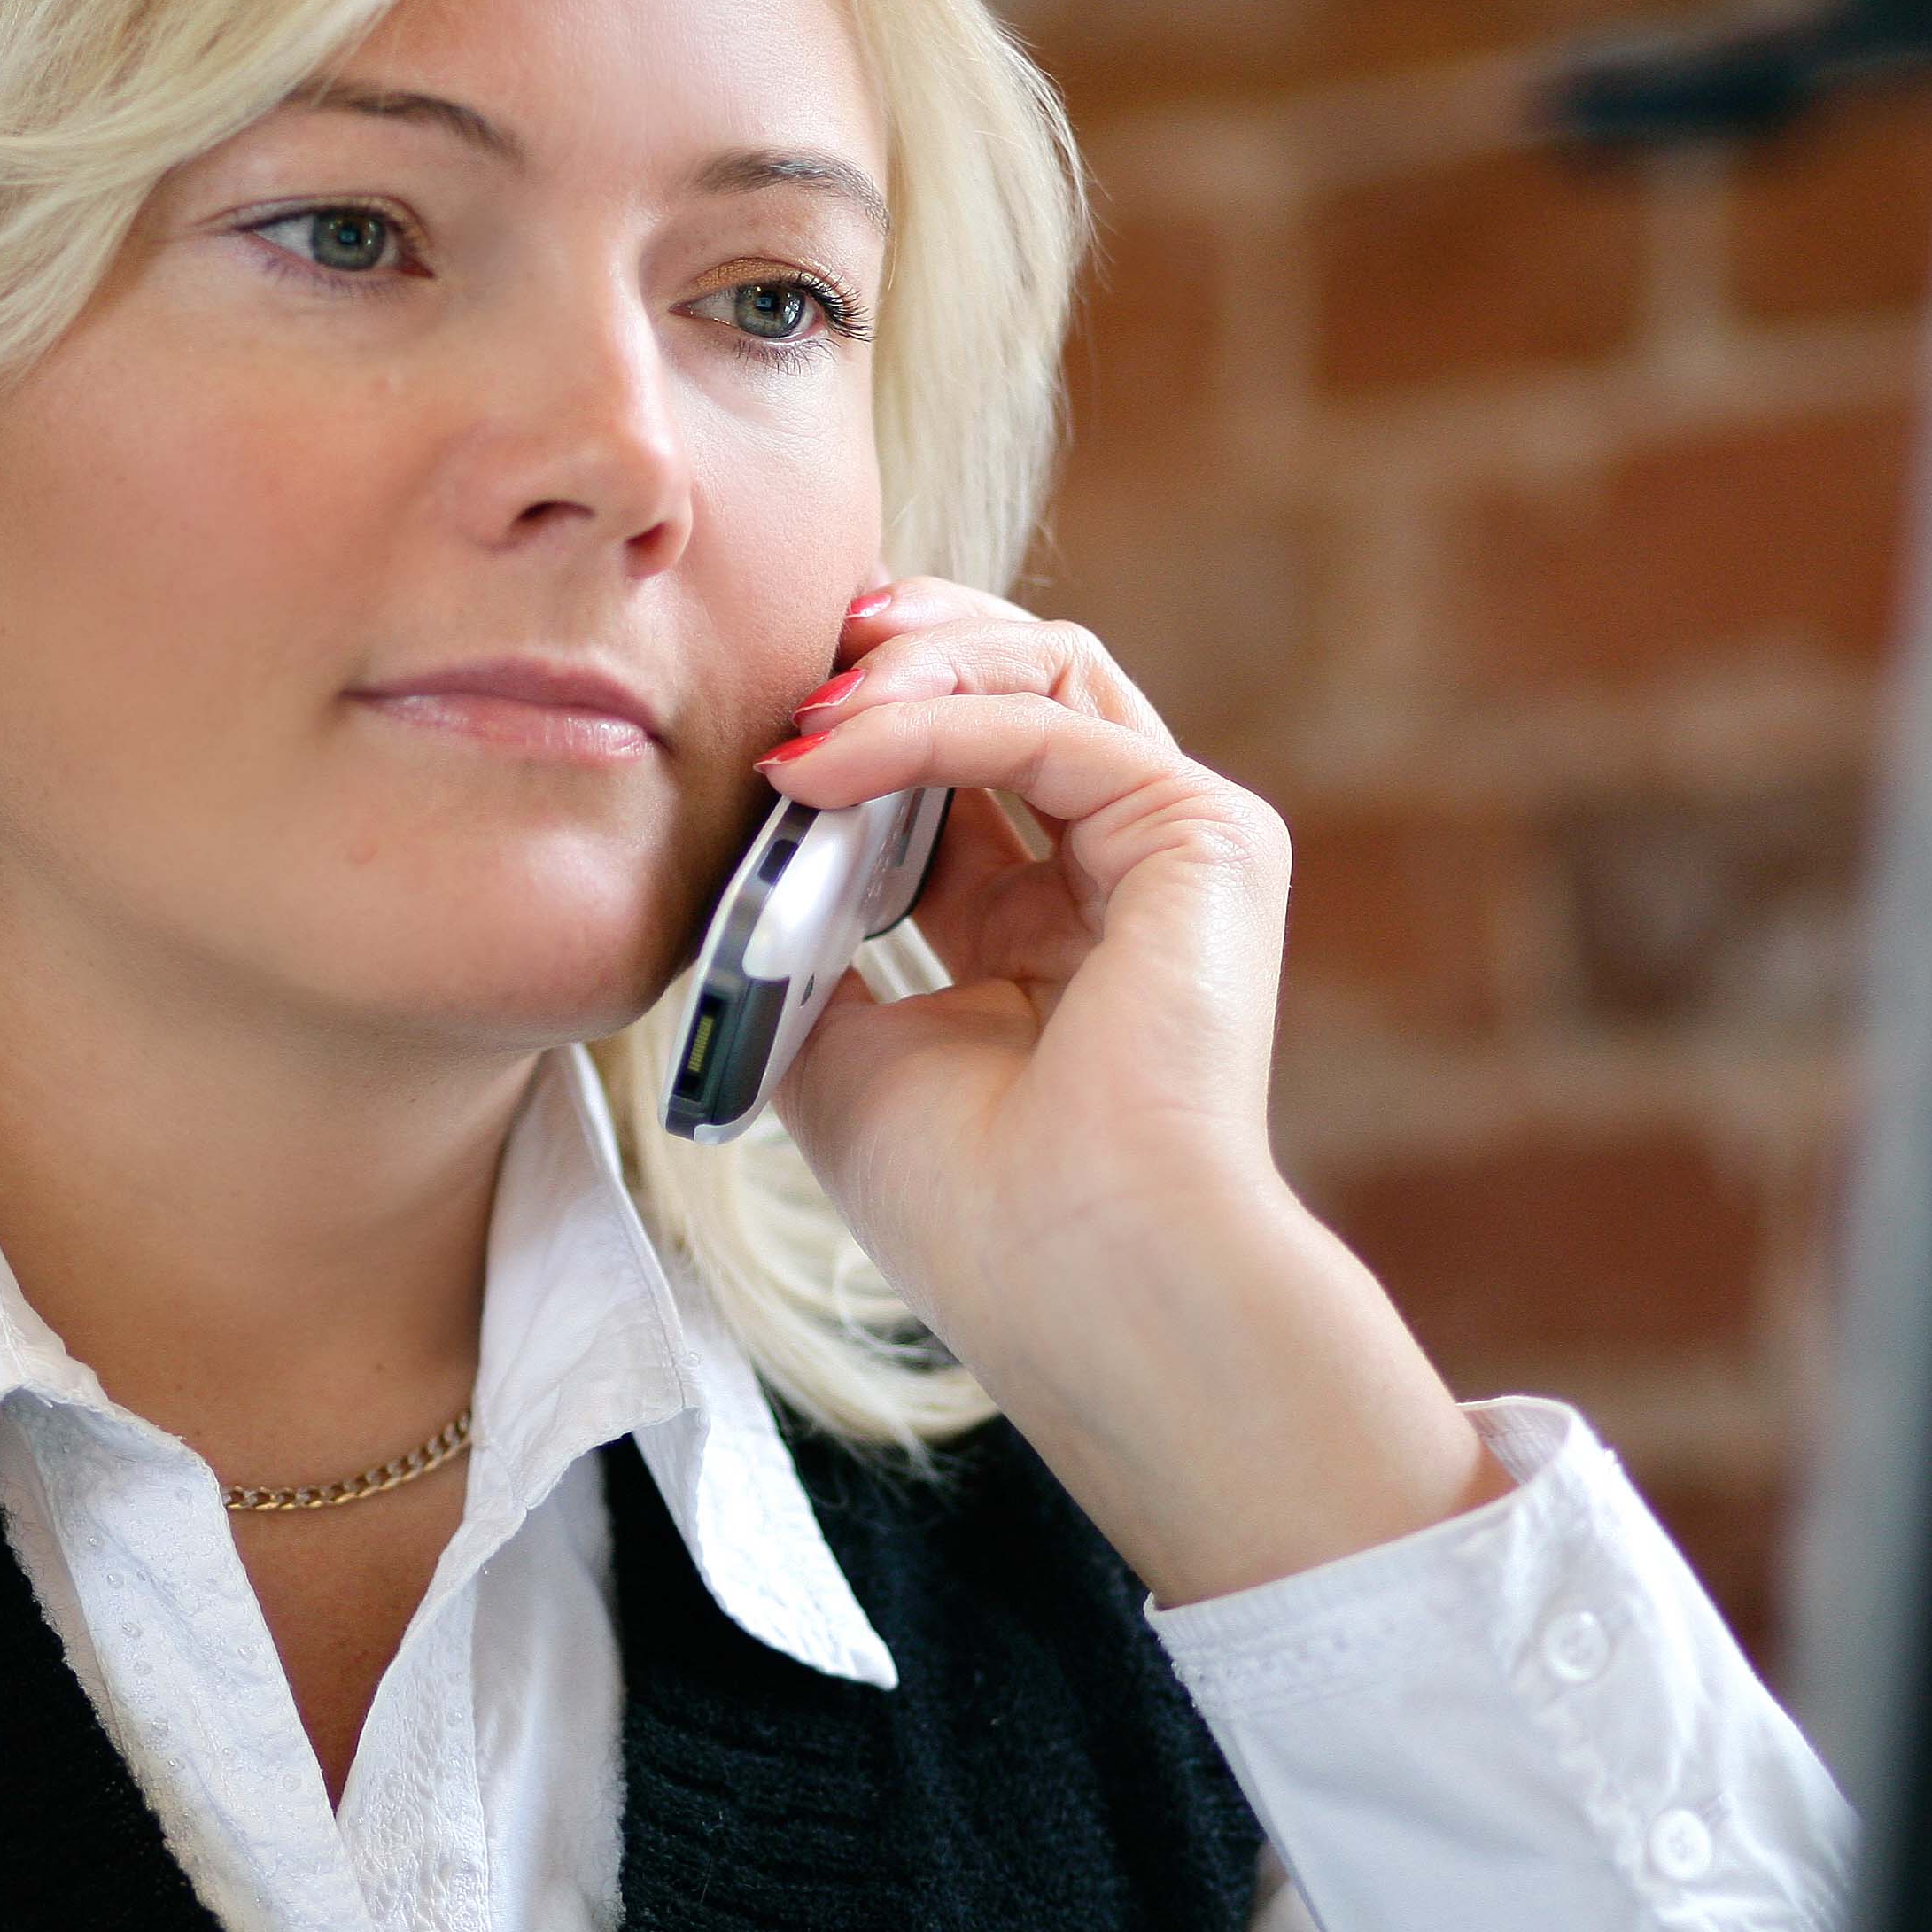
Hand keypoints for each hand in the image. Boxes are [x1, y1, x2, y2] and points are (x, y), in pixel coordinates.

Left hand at [762, 580, 1505, 1603]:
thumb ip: (798, 942)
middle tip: (793, 648)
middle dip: (896, 646)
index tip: (759, 720)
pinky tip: (827, 759)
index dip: (857, 718)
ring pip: (1044, 668)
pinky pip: (1046, 723)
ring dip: (909, 667)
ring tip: (806, 701)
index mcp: (1043, 927)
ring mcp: (1176, 845)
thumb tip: (726, 857)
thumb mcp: (837, 1049)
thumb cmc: (972, 1209)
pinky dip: (925, 727)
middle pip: (1014, 680)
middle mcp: (1119, 872)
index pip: (955, 762)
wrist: (1080, 1284)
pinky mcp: (1204, 834)